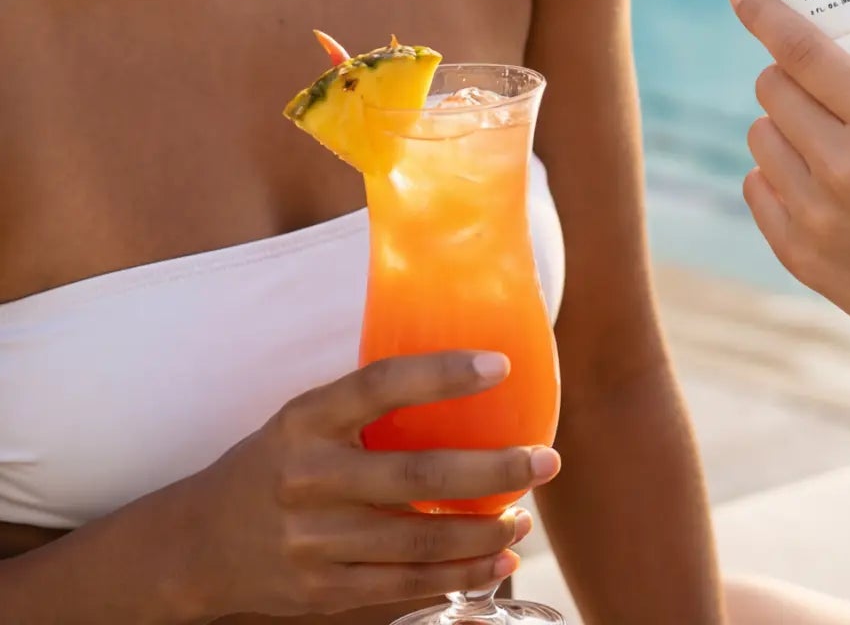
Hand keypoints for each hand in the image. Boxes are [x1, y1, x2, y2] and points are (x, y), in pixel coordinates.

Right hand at [178, 351, 560, 617]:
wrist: (197, 545)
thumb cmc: (272, 464)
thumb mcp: (303, 418)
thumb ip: (364, 405)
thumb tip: (465, 376)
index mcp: (303, 420)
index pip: (378, 385)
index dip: (441, 373)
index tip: (499, 365)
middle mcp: (307, 479)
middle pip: (416, 478)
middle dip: (493, 471)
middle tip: (545, 460)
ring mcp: (312, 542)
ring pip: (419, 543)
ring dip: (484, 533)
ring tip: (524, 517)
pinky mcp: (320, 591)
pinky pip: (403, 586)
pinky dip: (457, 576)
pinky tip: (496, 562)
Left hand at [731, 0, 849, 372]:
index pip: (803, 51)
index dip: (764, 14)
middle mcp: (844, 170)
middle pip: (773, 88)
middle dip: (789, 72)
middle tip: (822, 85)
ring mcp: (816, 218)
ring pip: (761, 136)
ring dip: (784, 124)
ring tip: (828, 138)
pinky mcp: (799, 257)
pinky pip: (756, 188)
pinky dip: (777, 174)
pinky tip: (818, 180)